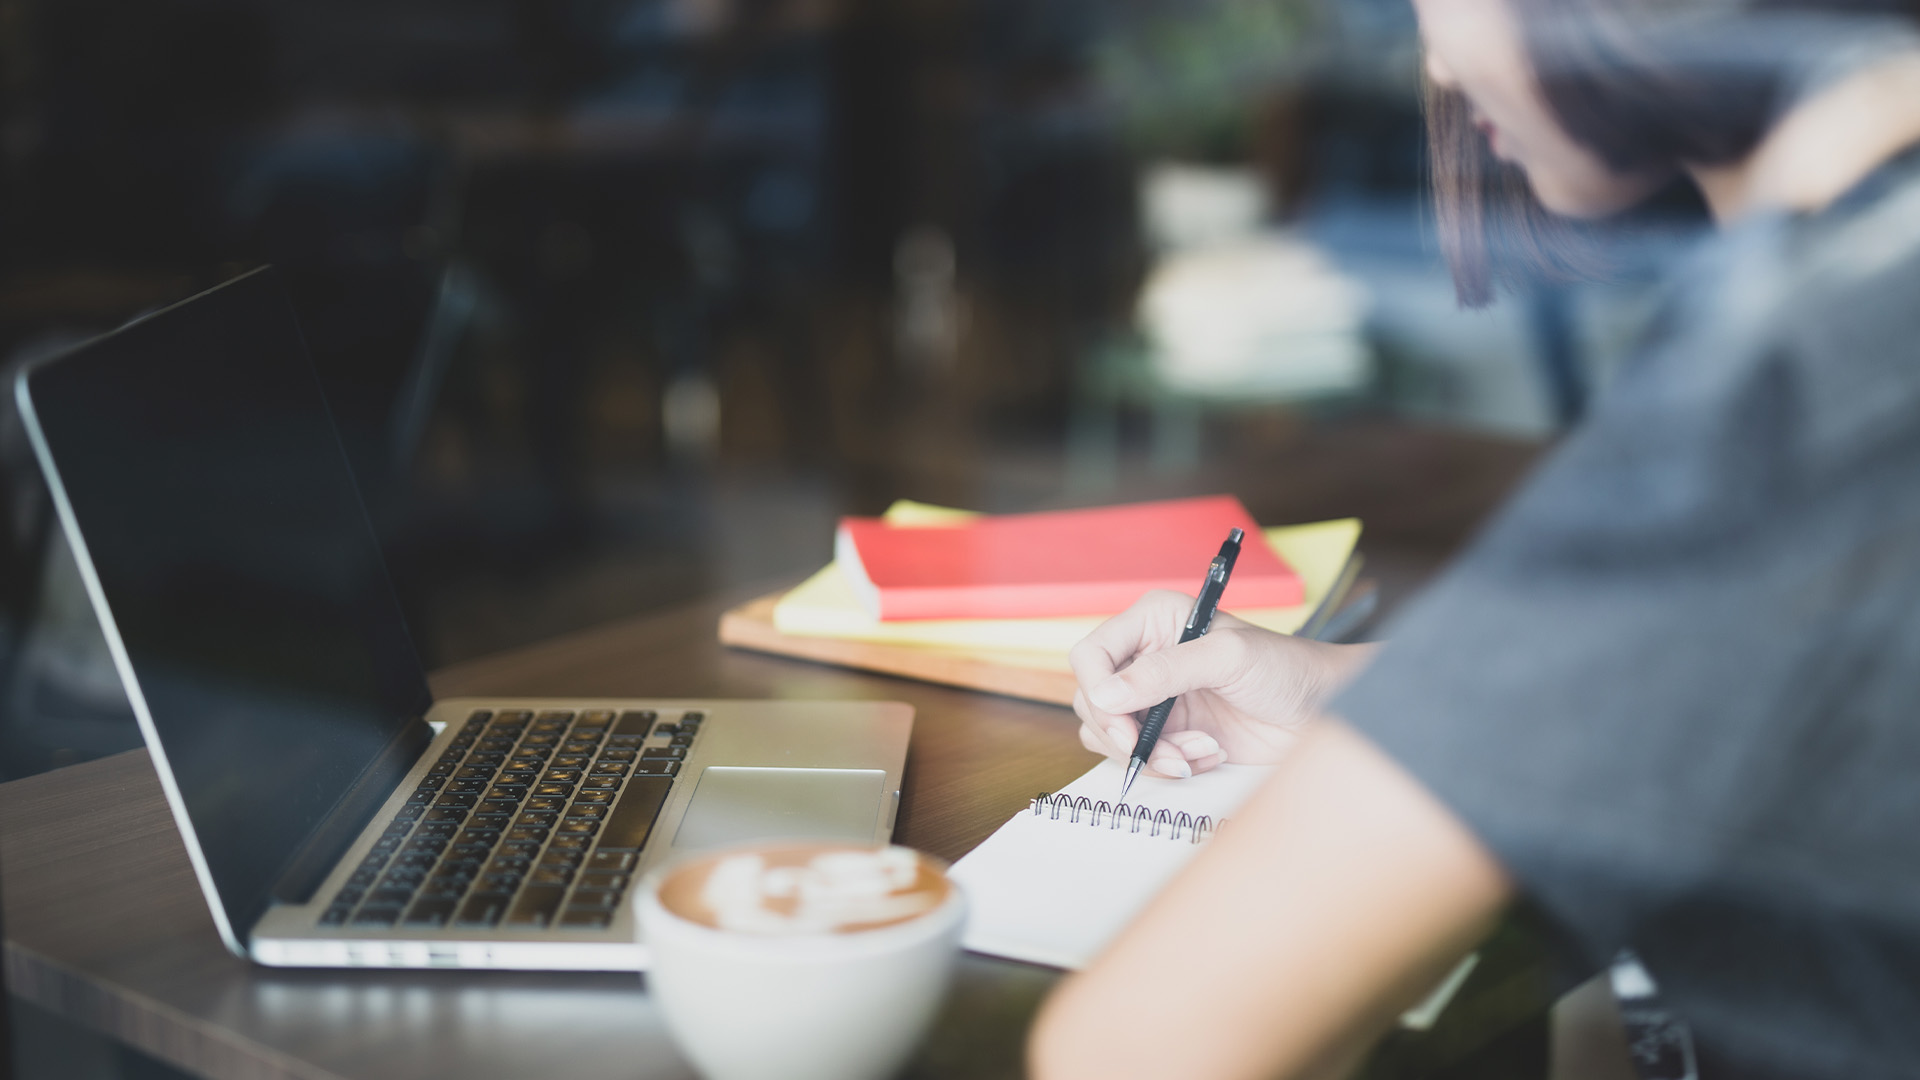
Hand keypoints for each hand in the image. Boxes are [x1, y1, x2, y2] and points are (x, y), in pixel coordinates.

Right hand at [1067, 590, 1374, 778]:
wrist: (1323, 711)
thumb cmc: (1286, 668)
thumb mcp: (1228, 659)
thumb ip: (1165, 672)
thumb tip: (1104, 695)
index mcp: (1153, 621)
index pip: (1091, 655)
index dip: (1097, 690)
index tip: (1123, 721)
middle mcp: (1145, 657)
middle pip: (1094, 702)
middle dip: (1127, 734)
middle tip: (1166, 752)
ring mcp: (1155, 698)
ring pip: (1111, 735)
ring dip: (1153, 753)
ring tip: (1200, 750)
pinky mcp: (1169, 732)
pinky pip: (1142, 757)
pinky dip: (1170, 764)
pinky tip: (1209, 753)